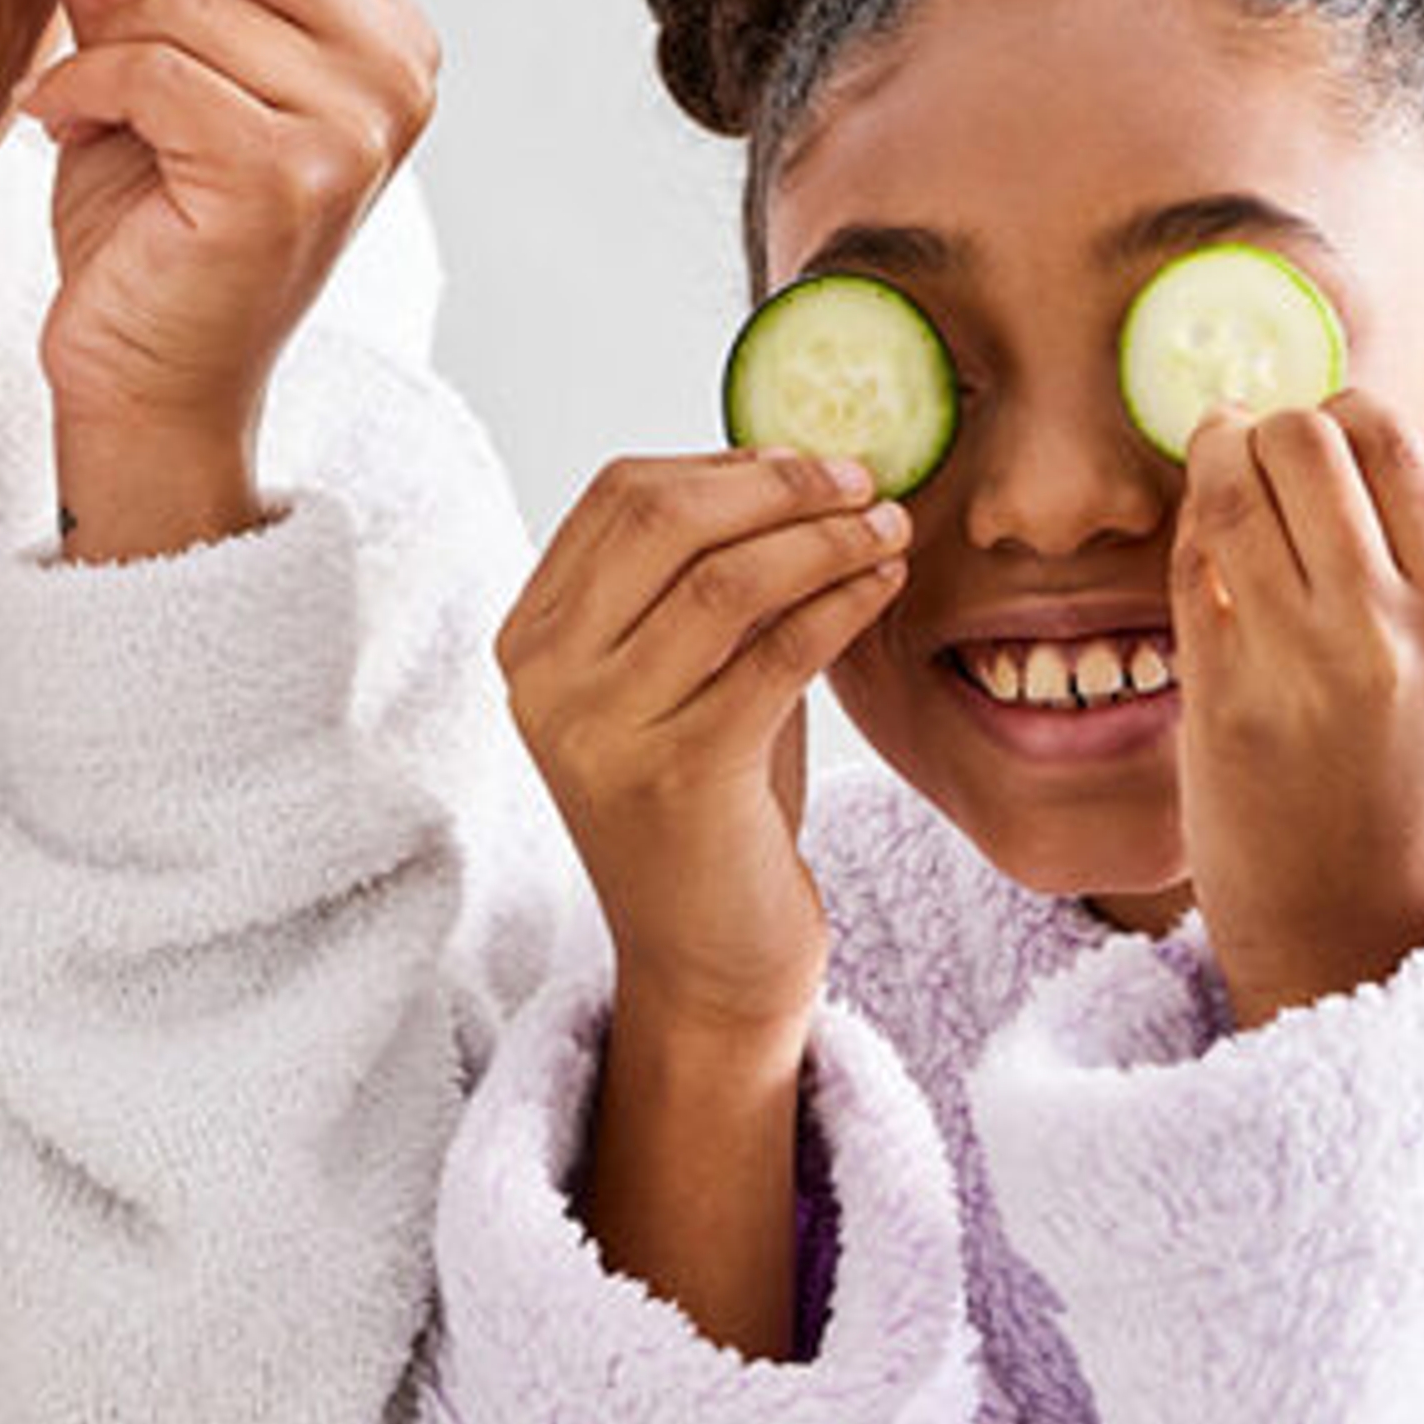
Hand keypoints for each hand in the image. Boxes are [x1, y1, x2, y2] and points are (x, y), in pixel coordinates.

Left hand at [1, 0, 437, 554]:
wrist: (148, 384)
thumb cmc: (152, 233)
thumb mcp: (135, 64)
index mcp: (383, 29)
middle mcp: (396, 72)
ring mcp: (354, 129)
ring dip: (94, 36)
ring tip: (66, 98)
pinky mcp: (288, 179)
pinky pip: (154, 71)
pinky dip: (79, 90)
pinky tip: (57, 129)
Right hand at [498, 450, 911, 1045]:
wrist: (704, 960)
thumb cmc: (709, 808)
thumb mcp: (683, 679)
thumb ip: (701, 585)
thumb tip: (792, 467)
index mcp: (532, 640)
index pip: (618, 497)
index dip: (724, 463)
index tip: (809, 463)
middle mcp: (546, 680)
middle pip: (661, 518)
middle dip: (778, 486)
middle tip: (862, 480)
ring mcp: (601, 729)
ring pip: (723, 578)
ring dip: (824, 539)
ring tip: (890, 529)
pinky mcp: (676, 776)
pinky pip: (774, 653)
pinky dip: (840, 604)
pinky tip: (884, 588)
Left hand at [1170, 392, 1423, 1028]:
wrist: (1361, 939)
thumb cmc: (1398, 797)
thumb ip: (1400, 565)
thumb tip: (1322, 443)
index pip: (1386, 436)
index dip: (1329, 416)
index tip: (1305, 440)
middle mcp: (1392, 624)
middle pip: (1305, 439)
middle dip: (1263, 428)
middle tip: (1245, 450)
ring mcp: (1304, 661)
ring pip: (1235, 489)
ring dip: (1211, 465)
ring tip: (1211, 478)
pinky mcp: (1223, 699)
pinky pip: (1189, 570)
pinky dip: (1184, 540)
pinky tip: (1195, 554)